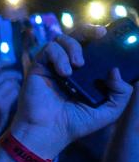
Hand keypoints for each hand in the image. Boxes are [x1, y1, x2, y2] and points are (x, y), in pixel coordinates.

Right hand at [0, 61, 22, 140]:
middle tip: (19, 77)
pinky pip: (14, 91)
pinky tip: (15, 98)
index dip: (2, 64)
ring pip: (9, 82)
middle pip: (2, 75)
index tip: (10, 63)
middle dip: (13, 74)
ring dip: (16, 84)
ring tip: (16, 89)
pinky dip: (17, 93)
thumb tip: (1, 64)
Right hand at [11, 28, 136, 158]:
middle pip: (78, 35)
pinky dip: (59, 56)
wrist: (49, 132)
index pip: (94, 47)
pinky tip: (64, 72)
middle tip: (101, 34)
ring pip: (62, 38)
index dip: (102, 38)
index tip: (112, 35)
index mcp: (86, 73)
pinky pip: (49, 49)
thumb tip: (116, 70)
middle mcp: (70, 66)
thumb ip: (122, 92)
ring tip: (78, 64)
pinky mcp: (39, 67)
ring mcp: (53, 65)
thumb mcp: (109, 111)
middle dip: (90, 29)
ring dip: (73, 46)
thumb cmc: (76, 124)